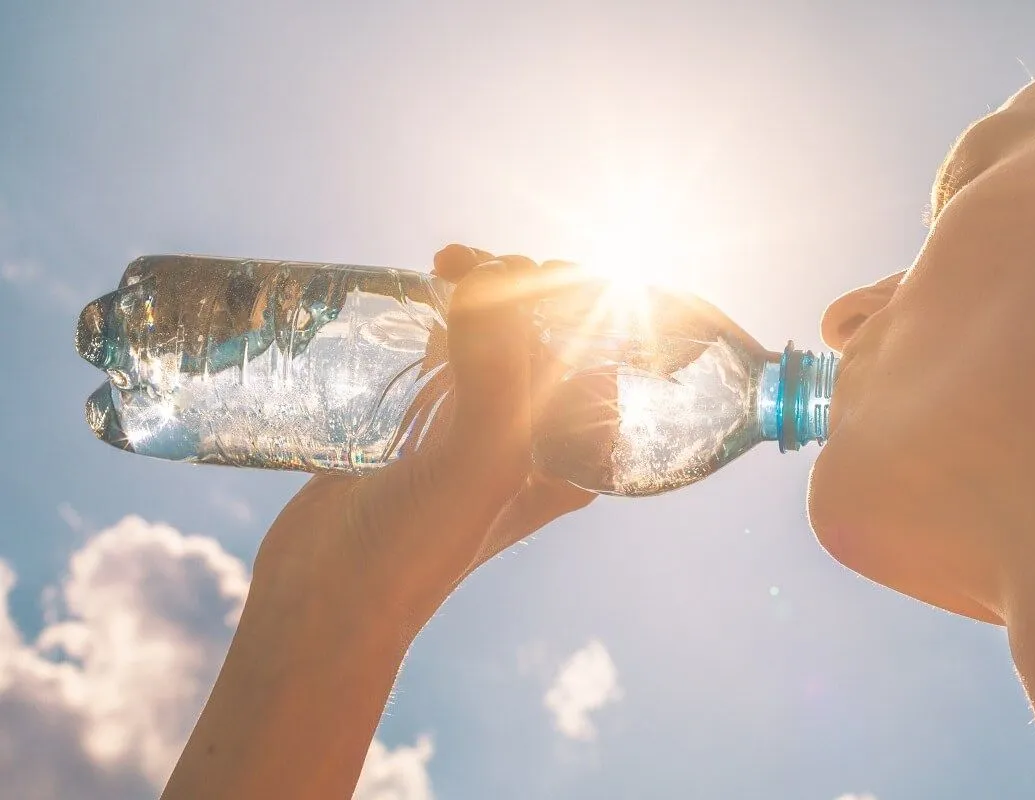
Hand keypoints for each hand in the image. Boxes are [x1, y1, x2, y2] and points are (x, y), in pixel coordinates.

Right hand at [252, 244, 595, 627]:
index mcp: (572, 452)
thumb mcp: (476, 465)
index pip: (599, 350)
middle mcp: (534, 436)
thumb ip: (496, 374)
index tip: (522, 269)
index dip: (573, 296)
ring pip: (497, 334)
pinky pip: (448, 349)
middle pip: (548, 333)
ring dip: (482, 289)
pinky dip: (442, 313)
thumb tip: (491, 278)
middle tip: (472, 266)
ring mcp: (477, 425)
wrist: (325, 599)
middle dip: (522, 283)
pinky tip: (423, 291)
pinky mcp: (423, 420)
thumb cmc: (415, 548)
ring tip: (446, 266)